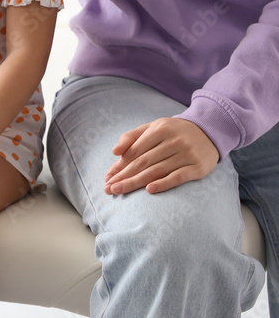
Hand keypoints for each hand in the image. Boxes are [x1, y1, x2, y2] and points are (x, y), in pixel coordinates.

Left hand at [104, 117, 219, 194]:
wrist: (210, 131)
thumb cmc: (174, 132)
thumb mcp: (153, 127)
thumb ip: (132, 136)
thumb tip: (114, 151)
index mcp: (160, 129)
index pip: (135, 151)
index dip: (120, 165)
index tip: (107, 177)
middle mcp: (173, 141)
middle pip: (143, 162)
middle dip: (123, 176)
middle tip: (108, 188)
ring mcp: (187, 154)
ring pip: (157, 170)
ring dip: (136, 182)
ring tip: (119, 190)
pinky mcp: (198, 167)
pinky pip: (178, 177)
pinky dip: (164, 183)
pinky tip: (149, 190)